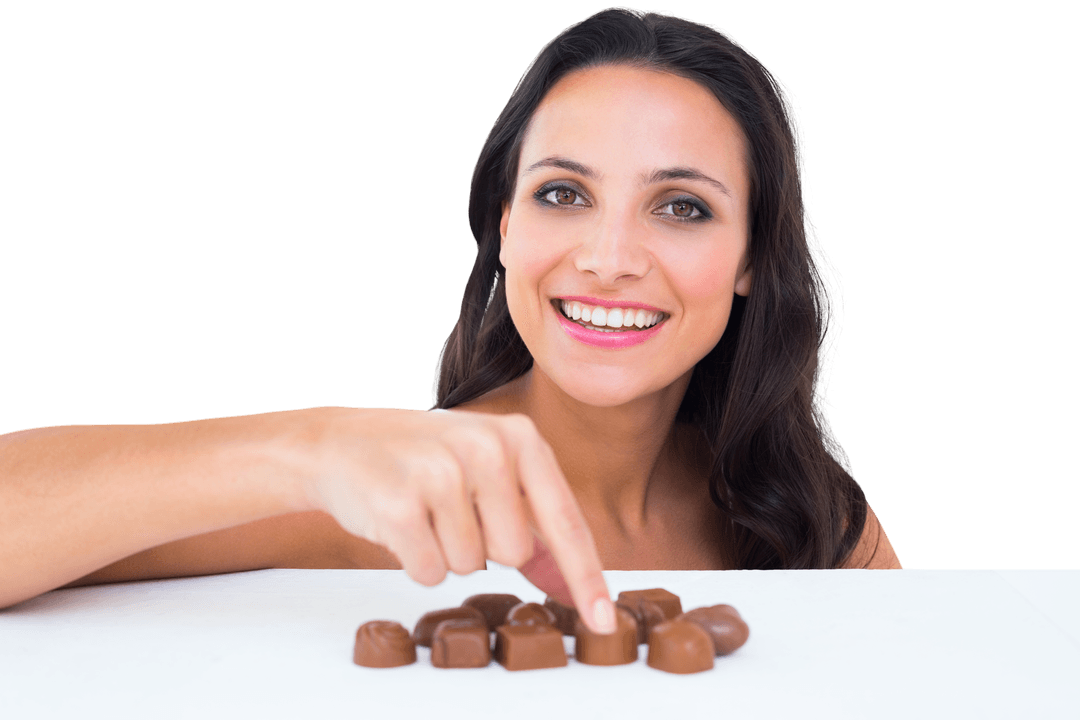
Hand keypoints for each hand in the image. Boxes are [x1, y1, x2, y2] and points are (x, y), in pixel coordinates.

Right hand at [303, 407, 615, 632]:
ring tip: (423, 511)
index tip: (605, 621)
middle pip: (514, 553)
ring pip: (470, 566)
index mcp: (519, 436)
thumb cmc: (423, 461)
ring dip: (445, 552)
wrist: (340, 444)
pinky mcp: (399, 503)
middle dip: (483, 547)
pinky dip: (415, 560)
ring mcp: (440, 473)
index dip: (587, 578)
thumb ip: (535, 529)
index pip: (565, 521)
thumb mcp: (489, 475)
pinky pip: (429, 572)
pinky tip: (400, 522)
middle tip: (451, 509)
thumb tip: (573, 586)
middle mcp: (486, 447)